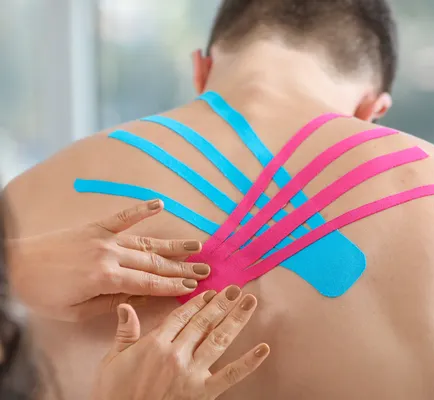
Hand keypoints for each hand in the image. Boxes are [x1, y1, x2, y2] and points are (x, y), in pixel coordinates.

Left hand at [7, 200, 210, 320]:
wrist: (14, 266)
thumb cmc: (42, 294)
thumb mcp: (76, 310)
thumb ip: (112, 303)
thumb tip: (143, 298)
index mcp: (106, 278)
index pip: (149, 282)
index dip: (173, 285)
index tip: (194, 286)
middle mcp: (111, 254)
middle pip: (154, 262)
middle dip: (182, 267)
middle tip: (206, 269)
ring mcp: (105, 237)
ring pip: (146, 242)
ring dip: (173, 245)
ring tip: (197, 245)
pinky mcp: (96, 226)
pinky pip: (123, 216)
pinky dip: (142, 209)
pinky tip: (160, 204)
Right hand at [93, 286, 269, 399]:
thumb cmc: (115, 394)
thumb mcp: (113, 361)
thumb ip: (124, 332)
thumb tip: (125, 306)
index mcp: (156, 344)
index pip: (181, 316)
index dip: (198, 303)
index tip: (210, 292)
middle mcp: (176, 355)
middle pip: (203, 323)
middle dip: (221, 304)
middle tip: (235, 288)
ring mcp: (192, 374)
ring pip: (218, 340)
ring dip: (236, 319)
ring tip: (249, 302)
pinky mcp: (203, 394)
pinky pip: (230, 375)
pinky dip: (248, 362)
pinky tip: (262, 349)